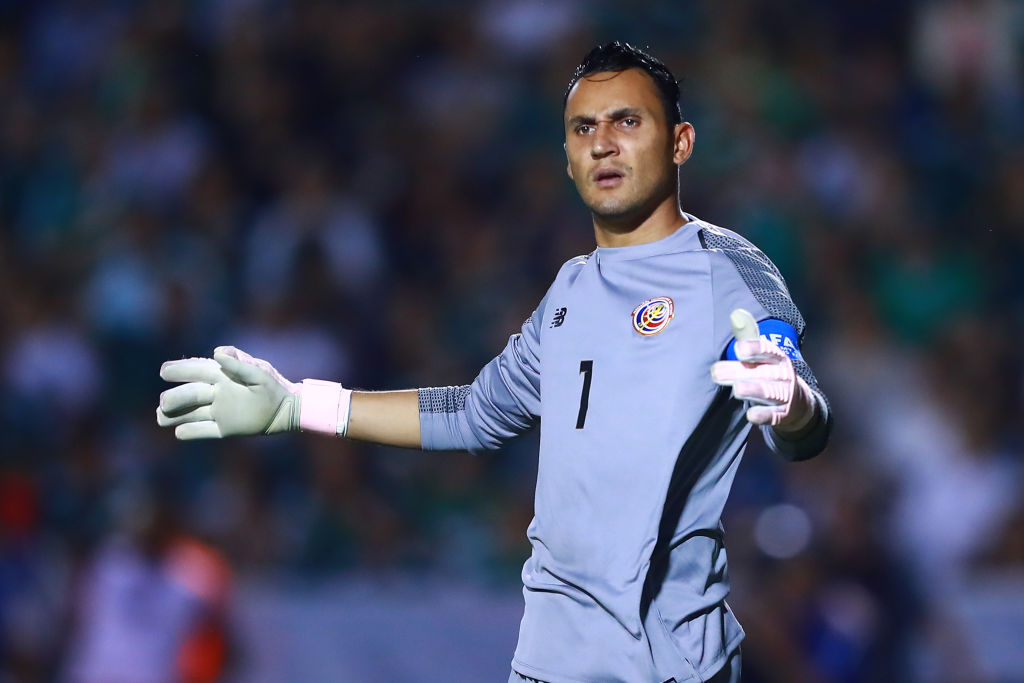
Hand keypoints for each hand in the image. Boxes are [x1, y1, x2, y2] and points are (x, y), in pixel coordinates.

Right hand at [157, 346, 300, 438]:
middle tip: (163, 402)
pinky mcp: (226, 428)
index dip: (179, 370)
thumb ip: (239, 363)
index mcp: (222, 376)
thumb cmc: (273, 386)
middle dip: (175, 398)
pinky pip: (205, 431)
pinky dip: (192, 432)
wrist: (287, 409)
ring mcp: (220, 411)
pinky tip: (179, 433)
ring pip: (191, 413)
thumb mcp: (259, 372)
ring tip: (160, 417)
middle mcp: (217, 393)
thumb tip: (216, 352)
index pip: (196, 371)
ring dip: (175, 415)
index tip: (164, 371)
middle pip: (190, 394)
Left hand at [710, 309, 815, 432]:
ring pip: (769, 393)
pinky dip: (764, 415)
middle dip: (740, 372)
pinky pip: (774, 415)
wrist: (795, 402)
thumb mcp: (761, 354)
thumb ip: (747, 336)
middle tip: (716, 372)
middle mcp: (782, 374)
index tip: (739, 349)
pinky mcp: (782, 414)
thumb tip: (736, 313)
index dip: (755, 349)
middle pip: (762, 372)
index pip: (768, 350)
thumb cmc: (769, 372)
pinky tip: (751, 415)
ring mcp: (783, 395)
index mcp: (777, 357)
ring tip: (737, 389)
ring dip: (754, 390)